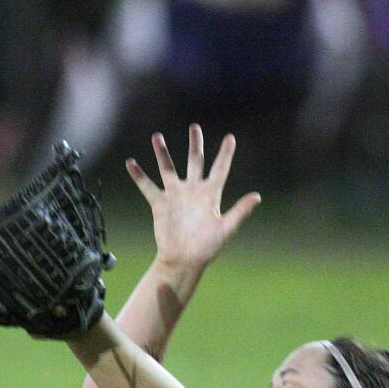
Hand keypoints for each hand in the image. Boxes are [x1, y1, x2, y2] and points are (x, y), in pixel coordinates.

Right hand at [126, 125, 260, 269]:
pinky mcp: (160, 204)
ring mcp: (175, 195)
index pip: (220, 169)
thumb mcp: (226, 229)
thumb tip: (257, 196)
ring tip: (157, 137)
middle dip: (195, 144)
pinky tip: (131, 163)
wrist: (183, 260)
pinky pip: (148, 187)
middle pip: (194, 161)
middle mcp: (193, 190)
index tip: (230, 138)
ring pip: (168, 168)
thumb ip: (240, 211)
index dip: (225, 154)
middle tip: (195, 127)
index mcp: (211, 195)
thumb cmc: (207, 247)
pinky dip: (139, 176)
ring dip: (162, 153)